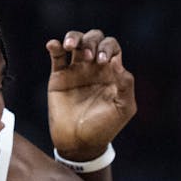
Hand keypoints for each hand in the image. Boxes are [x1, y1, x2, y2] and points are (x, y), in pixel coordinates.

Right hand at [46, 30, 135, 161]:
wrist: (80, 143)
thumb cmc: (105, 127)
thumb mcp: (123, 108)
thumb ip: (126, 84)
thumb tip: (117, 62)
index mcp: (112, 72)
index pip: (112, 47)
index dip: (107, 48)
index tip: (103, 62)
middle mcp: (94, 67)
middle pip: (94, 38)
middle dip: (92, 42)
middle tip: (89, 58)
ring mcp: (76, 70)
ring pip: (75, 41)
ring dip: (74, 37)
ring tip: (70, 46)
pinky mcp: (59, 76)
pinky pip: (56, 56)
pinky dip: (55, 46)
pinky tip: (54, 45)